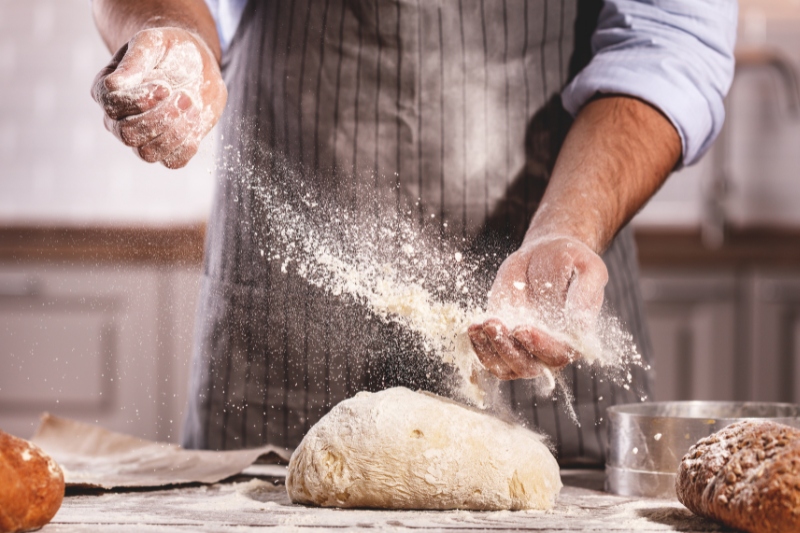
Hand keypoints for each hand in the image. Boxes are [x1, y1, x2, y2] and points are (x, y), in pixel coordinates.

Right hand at [91, 27, 226, 167]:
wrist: (197, 65)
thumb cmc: (169, 50)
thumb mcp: (153, 43)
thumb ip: (135, 60)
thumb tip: (114, 85)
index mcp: (107, 92)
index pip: (112, 106)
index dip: (139, 101)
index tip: (164, 86)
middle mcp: (118, 120)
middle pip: (127, 134)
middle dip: (160, 118)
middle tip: (184, 97)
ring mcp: (142, 139)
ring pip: (148, 153)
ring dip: (176, 131)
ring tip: (192, 105)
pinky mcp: (168, 150)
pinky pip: (173, 162)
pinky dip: (187, 145)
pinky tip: (195, 121)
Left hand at [468, 235, 607, 379]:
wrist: (545, 252)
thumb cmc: (571, 259)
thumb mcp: (588, 269)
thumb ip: (585, 295)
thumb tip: (581, 326)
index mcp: (573, 338)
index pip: (557, 354)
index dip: (539, 346)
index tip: (522, 329)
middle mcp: (548, 349)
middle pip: (527, 367)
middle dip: (508, 350)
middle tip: (494, 324)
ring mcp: (523, 346)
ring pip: (504, 367)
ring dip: (489, 351)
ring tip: (480, 325)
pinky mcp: (503, 337)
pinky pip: (488, 355)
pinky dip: (478, 346)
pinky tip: (473, 327)